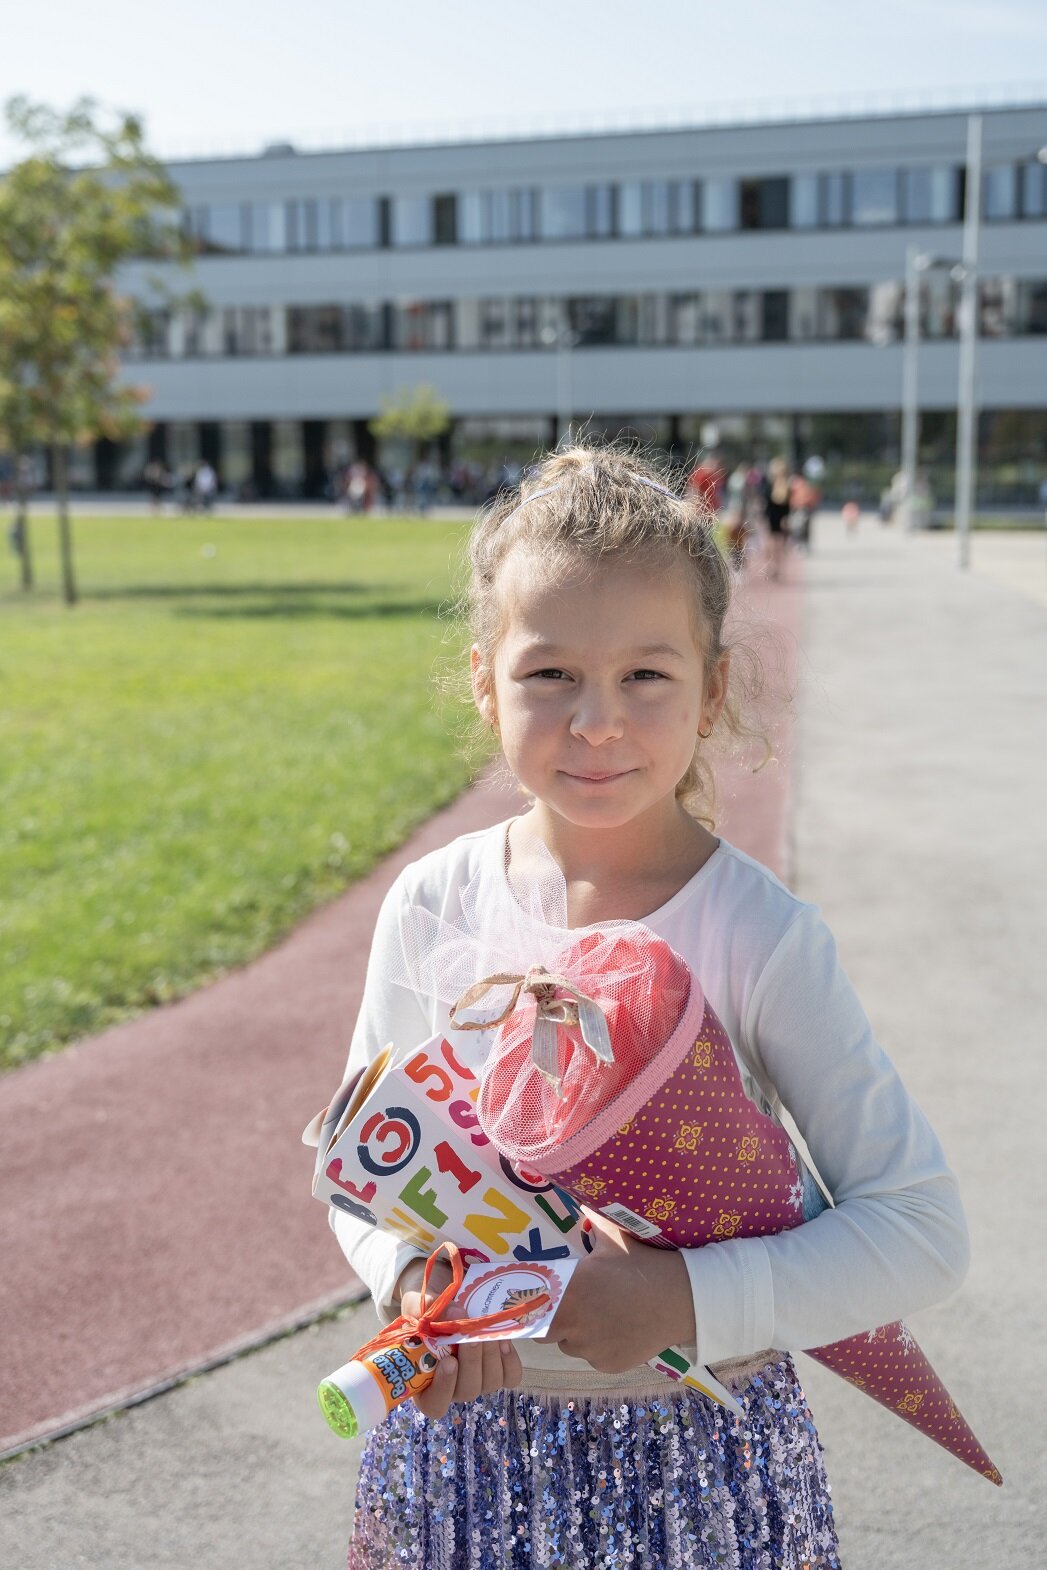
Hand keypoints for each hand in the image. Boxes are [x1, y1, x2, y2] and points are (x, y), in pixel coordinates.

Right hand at [394, 1256, 522, 1419]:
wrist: (451, 1300)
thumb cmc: (427, 1309)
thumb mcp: (416, 1305)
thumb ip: (423, 1310)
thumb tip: (450, 1313)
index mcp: (426, 1382)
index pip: (435, 1403)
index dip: (443, 1387)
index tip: (449, 1361)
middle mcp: (454, 1388)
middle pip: (467, 1390)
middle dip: (471, 1361)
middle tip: (469, 1333)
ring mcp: (479, 1381)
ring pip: (490, 1383)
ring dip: (489, 1356)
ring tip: (486, 1329)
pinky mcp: (500, 1371)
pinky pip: (510, 1376)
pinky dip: (509, 1359)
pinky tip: (503, 1339)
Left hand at [548, 1213, 695, 1373]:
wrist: (682, 1298)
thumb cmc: (644, 1262)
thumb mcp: (615, 1234)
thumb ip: (591, 1218)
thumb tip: (580, 1192)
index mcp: (569, 1292)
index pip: (533, 1307)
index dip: (535, 1302)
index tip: (543, 1295)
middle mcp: (574, 1326)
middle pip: (548, 1331)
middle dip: (556, 1319)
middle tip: (574, 1304)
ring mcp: (591, 1350)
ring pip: (571, 1345)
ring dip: (578, 1334)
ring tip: (601, 1315)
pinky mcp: (609, 1365)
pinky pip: (595, 1357)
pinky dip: (601, 1347)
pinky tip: (619, 1329)